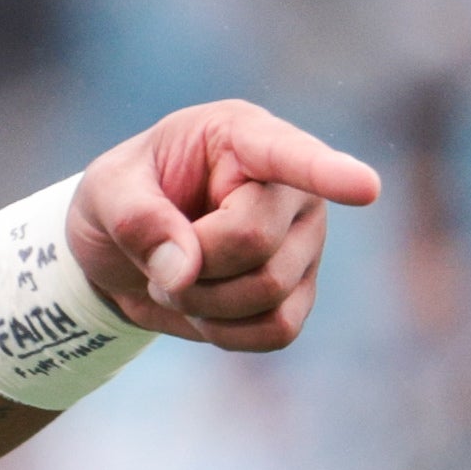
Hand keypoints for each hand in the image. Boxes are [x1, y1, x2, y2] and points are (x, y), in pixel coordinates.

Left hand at [68, 100, 382, 350]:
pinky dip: (225, 332)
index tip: (366, 188)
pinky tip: (203, 308)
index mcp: (240, 137)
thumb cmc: (119, 202)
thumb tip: (184, 271)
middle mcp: (289, 186)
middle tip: (159, 258)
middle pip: (256, 241)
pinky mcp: (302, 293)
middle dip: (192, 264)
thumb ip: (137, 221)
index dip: (327, 173)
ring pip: (269, 292)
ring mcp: (304, 241)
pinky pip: (276, 330)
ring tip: (176, 278)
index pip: (289, 155)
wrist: (120, 255)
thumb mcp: (105, 194)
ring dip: (202, 302)